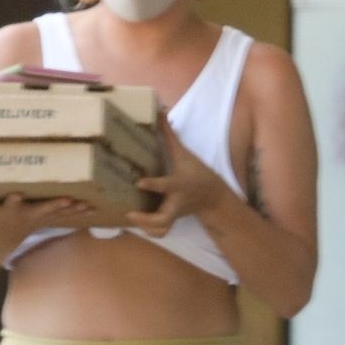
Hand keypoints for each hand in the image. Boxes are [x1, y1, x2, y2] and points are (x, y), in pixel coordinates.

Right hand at [0, 192, 94, 239]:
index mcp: (7, 212)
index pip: (9, 206)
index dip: (12, 201)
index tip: (16, 194)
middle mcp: (25, 217)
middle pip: (41, 211)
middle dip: (53, 205)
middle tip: (66, 199)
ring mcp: (38, 220)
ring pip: (58, 215)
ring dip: (73, 211)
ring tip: (87, 204)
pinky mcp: (47, 221)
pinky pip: (65, 218)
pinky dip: (79, 213)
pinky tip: (94, 207)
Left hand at [125, 117, 224, 238]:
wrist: (214, 196)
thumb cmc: (197, 172)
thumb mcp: (185, 154)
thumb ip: (169, 135)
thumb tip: (160, 112)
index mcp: (179, 184)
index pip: (166, 186)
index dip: (153, 185)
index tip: (138, 182)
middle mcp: (176, 202)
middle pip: (163, 218)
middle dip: (146, 220)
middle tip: (129, 215)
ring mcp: (174, 214)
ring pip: (161, 229)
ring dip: (147, 228)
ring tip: (130, 219)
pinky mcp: (172, 220)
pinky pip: (161, 231)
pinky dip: (150, 231)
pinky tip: (137, 225)